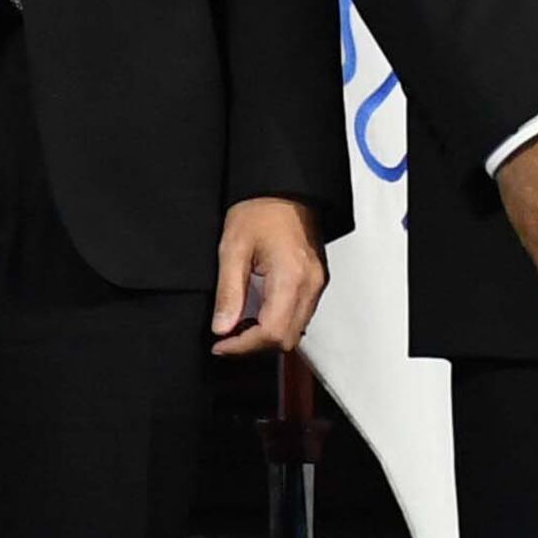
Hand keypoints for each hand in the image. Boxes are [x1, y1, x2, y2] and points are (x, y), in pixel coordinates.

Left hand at [208, 195, 329, 357]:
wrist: (285, 191)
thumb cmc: (260, 210)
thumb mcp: (232, 249)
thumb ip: (229, 292)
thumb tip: (222, 328)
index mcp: (291, 278)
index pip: (272, 332)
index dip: (244, 346)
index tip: (221, 345)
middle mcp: (311, 286)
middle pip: (287, 339)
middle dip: (254, 346)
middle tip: (225, 340)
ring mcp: (317, 285)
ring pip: (295, 331)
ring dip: (266, 336)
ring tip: (236, 328)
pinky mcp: (316, 282)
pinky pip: (299, 315)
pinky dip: (277, 323)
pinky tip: (255, 315)